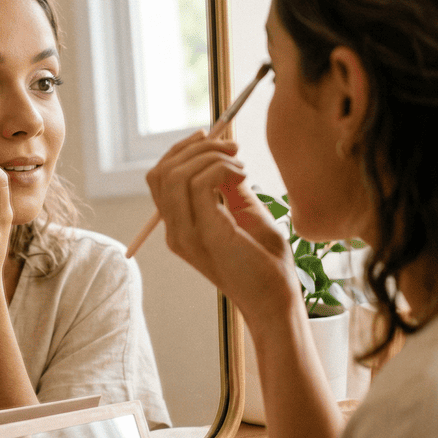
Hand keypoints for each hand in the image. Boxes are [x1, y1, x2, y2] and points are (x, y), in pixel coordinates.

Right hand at [145, 131, 300, 320]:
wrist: (278, 300)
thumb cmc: (266, 262)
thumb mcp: (246, 214)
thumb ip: (229, 188)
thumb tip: (223, 157)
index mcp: (180, 227)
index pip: (160, 178)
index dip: (181, 151)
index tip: (211, 137)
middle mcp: (175, 232)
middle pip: (161, 172)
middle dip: (194, 148)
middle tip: (232, 147)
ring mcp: (186, 234)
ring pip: (174, 174)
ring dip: (210, 157)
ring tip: (240, 165)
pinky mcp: (205, 234)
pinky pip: (198, 184)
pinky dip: (220, 168)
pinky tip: (243, 176)